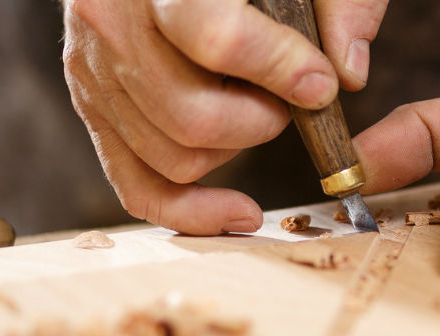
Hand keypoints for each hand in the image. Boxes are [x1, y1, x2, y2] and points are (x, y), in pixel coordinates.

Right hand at [62, 0, 386, 234]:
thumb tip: (348, 72)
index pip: (221, 41)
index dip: (283, 72)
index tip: (321, 84)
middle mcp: (111, 21)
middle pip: (195, 118)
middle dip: (263, 121)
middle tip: (290, 95)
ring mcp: (93, 68)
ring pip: (174, 158)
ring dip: (235, 149)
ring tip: (256, 104)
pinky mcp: (91, 103)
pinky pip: (136, 184)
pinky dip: (191, 211)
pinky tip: (240, 211)